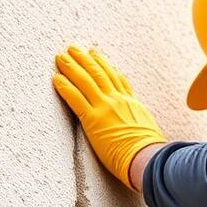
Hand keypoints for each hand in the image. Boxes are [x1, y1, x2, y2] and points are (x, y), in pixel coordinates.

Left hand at [53, 46, 166, 189]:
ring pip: (86, 80)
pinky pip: (75, 98)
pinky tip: (56, 78)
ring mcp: (105, 108)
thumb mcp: (149, 130)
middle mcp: (118, 100)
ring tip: (61, 56)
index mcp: (132, 103)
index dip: (105, 65)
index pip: (117, 79)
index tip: (96, 54)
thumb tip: (141, 130)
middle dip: (85, 59)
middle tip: (74, 48)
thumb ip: (140, 124)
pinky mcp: (93, 119)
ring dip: (72, 66)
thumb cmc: (150, 152)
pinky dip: (65, 87)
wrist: (148, 158)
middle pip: (100, 73)